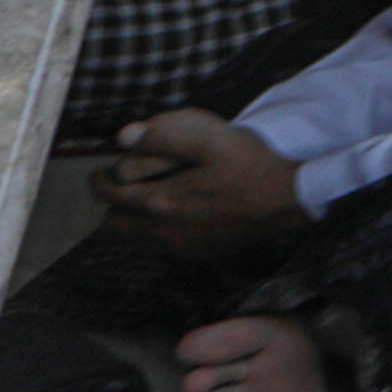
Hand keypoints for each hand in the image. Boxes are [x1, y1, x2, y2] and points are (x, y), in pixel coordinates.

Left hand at [102, 110, 305, 252]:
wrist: (290, 199)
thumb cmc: (251, 163)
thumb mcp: (210, 138)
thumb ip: (162, 137)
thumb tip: (122, 137)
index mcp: (161, 202)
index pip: (109, 195)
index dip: (100, 180)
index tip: (103, 170)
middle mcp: (164, 232)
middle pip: (113, 224)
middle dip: (114, 203)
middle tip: (127, 184)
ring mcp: (180, 247)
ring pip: (133, 239)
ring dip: (132, 219)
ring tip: (150, 198)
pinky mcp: (196, 254)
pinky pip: (158, 247)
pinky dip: (155, 231)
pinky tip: (178, 212)